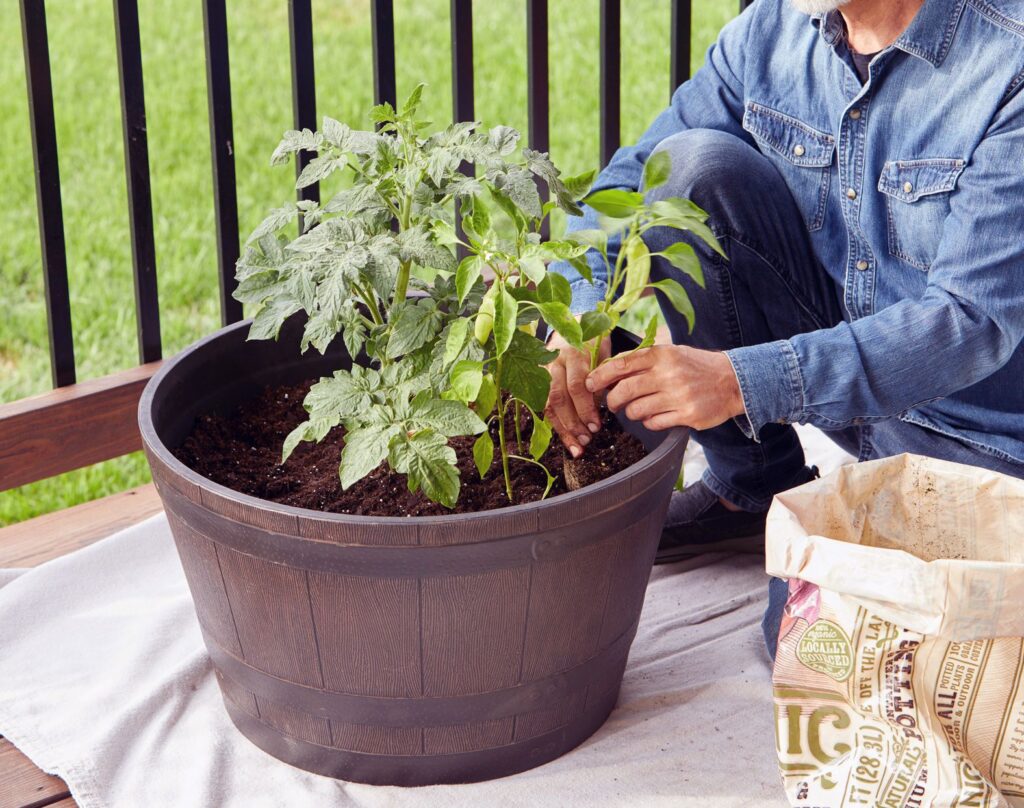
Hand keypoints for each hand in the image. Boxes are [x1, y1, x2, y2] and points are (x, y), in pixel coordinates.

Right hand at [544, 332, 610, 457]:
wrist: (572, 326)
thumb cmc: (592, 344)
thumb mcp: (602, 356)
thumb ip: (600, 380)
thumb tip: (600, 411)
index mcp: (573, 353)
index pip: (576, 385)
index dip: (586, 408)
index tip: (596, 426)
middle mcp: (554, 363)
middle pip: (559, 398)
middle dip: (573, 422)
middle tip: (587, 439)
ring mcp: (542, 372)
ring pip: (549, 405)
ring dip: (564, 429)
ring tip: (577, 447)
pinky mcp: (537, 381)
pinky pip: (545, 407)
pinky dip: (557, 426)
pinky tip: (567, 440)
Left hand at [585, 344, 744, 430]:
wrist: (733, 381)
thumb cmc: (695, 366)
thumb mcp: (671, 353)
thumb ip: (643, 359)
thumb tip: (608, 369)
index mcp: (662, 354)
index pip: (621, 364)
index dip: (600, 376)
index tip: (590, 384)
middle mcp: (668, 373)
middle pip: (624, 390)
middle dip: (611, 400)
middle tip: (611, 404)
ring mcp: (678, 395)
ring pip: (636, 410)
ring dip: (631, 412)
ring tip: (636, 409)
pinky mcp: (687, 415)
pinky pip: (654, 423)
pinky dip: (649, 422)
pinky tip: (655, 416)